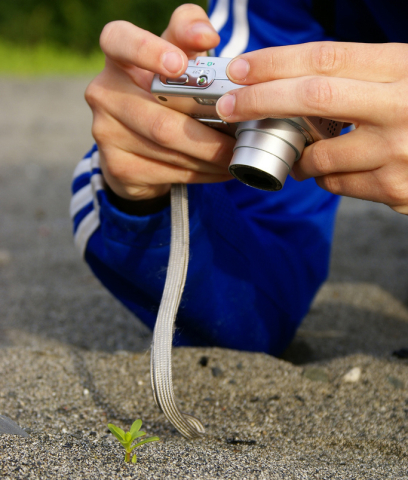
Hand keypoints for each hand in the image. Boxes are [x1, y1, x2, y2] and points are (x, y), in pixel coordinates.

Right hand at [85, 4, 233, 205]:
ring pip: (168, 148)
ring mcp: (106, 132)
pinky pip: (167, 173)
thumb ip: (188, 35)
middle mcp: (104, 93)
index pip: (120, 42)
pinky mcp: (117, 166)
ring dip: (209, 157)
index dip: (148, 51)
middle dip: (207, 135)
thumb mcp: (174, 57)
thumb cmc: (162, 92)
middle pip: (161, 119)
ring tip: (234, 156)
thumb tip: (207, 34)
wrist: (134, 145)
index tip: (179, 66)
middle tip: (238, 140)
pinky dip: (200, 173)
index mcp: (118, 58)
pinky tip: (217, 170)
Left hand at [216, 42, 407, 213]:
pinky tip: (339, 167)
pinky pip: (338, 184)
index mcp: (404, 68)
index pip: (326, 58)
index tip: (240, 68)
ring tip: (302, 149)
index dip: (276, 61)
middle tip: (229, 105)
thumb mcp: (404, 76)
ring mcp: (400, 152)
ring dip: (298, 154)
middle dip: (261, 100)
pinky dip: (325, 176)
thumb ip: (359, 77)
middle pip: (313, 99)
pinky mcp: (396, 190)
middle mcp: (402, 107)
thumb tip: (290, 82)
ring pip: (320, 155)